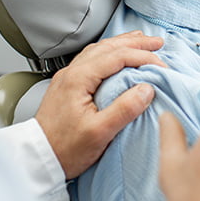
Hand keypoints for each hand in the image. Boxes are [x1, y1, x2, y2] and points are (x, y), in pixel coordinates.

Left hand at [35, 31, 165, 179]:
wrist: (37, 159)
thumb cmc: (65, 149)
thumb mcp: (99, 133)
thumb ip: (124, 109)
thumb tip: (147, 89)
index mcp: (79, 78)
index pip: (117, 56)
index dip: (142, 56)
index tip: (161, 64)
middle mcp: (72, 72)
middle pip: (108, 47)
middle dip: (135, 42)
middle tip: (157, 43)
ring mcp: (68, 77)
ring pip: (99, 50)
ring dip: (122, 44)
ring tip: (140, 42)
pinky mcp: (67, 85)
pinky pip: (92, 58)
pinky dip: (110, 52)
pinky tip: (116, 55)